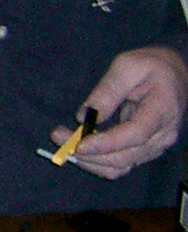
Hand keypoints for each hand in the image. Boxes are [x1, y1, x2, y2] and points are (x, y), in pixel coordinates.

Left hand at [53, 47, 187, 178]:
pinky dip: (98, 162)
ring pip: (121, 165)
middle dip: (88, 152)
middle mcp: (162, 135)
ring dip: (89, 160)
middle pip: (125, 156)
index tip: (79, 144)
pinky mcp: (146, 150)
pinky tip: (79, 151)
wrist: (175, 74)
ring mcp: (156, 146)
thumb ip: (108, 90)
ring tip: (63, 144)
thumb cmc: (151, 66)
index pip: (135, 134)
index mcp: (162, 110)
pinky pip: (121, 164)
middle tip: (57, 136)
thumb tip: (85, 116)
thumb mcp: (128, 65)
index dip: (106, 143)